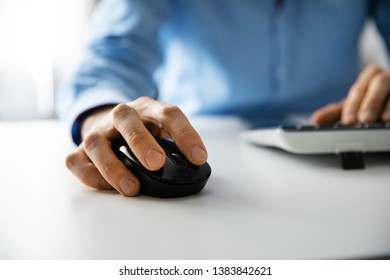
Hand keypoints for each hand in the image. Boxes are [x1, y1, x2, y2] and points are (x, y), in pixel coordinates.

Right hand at [65, 97, 207, 196]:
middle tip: (156, 164)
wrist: (111, 124)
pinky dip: (91, 176)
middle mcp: (120, 116)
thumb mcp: (163, 130)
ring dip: (113, 167)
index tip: (199, 157)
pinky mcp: (79, 150)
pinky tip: (108, 187)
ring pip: (96, 143)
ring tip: (131, 188)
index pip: (168, 115)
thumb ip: (175, 145)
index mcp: (148, 109)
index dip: (185, 134)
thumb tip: (192, 168)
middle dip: (141, 142)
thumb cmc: (144, 131)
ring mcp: (98, 132)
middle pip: (127, 120)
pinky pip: (77, 162)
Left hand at [311, 64, 389, 124]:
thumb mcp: (356, 105)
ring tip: (383, 120)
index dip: (353, 104)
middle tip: (364, 120)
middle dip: (371, 102)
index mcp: (370, 78)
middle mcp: (388, 77)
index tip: (348, 120)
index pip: (360, 88)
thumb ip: (336, 112)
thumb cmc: (375, 100)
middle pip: (380, 83)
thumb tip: (315, 121)